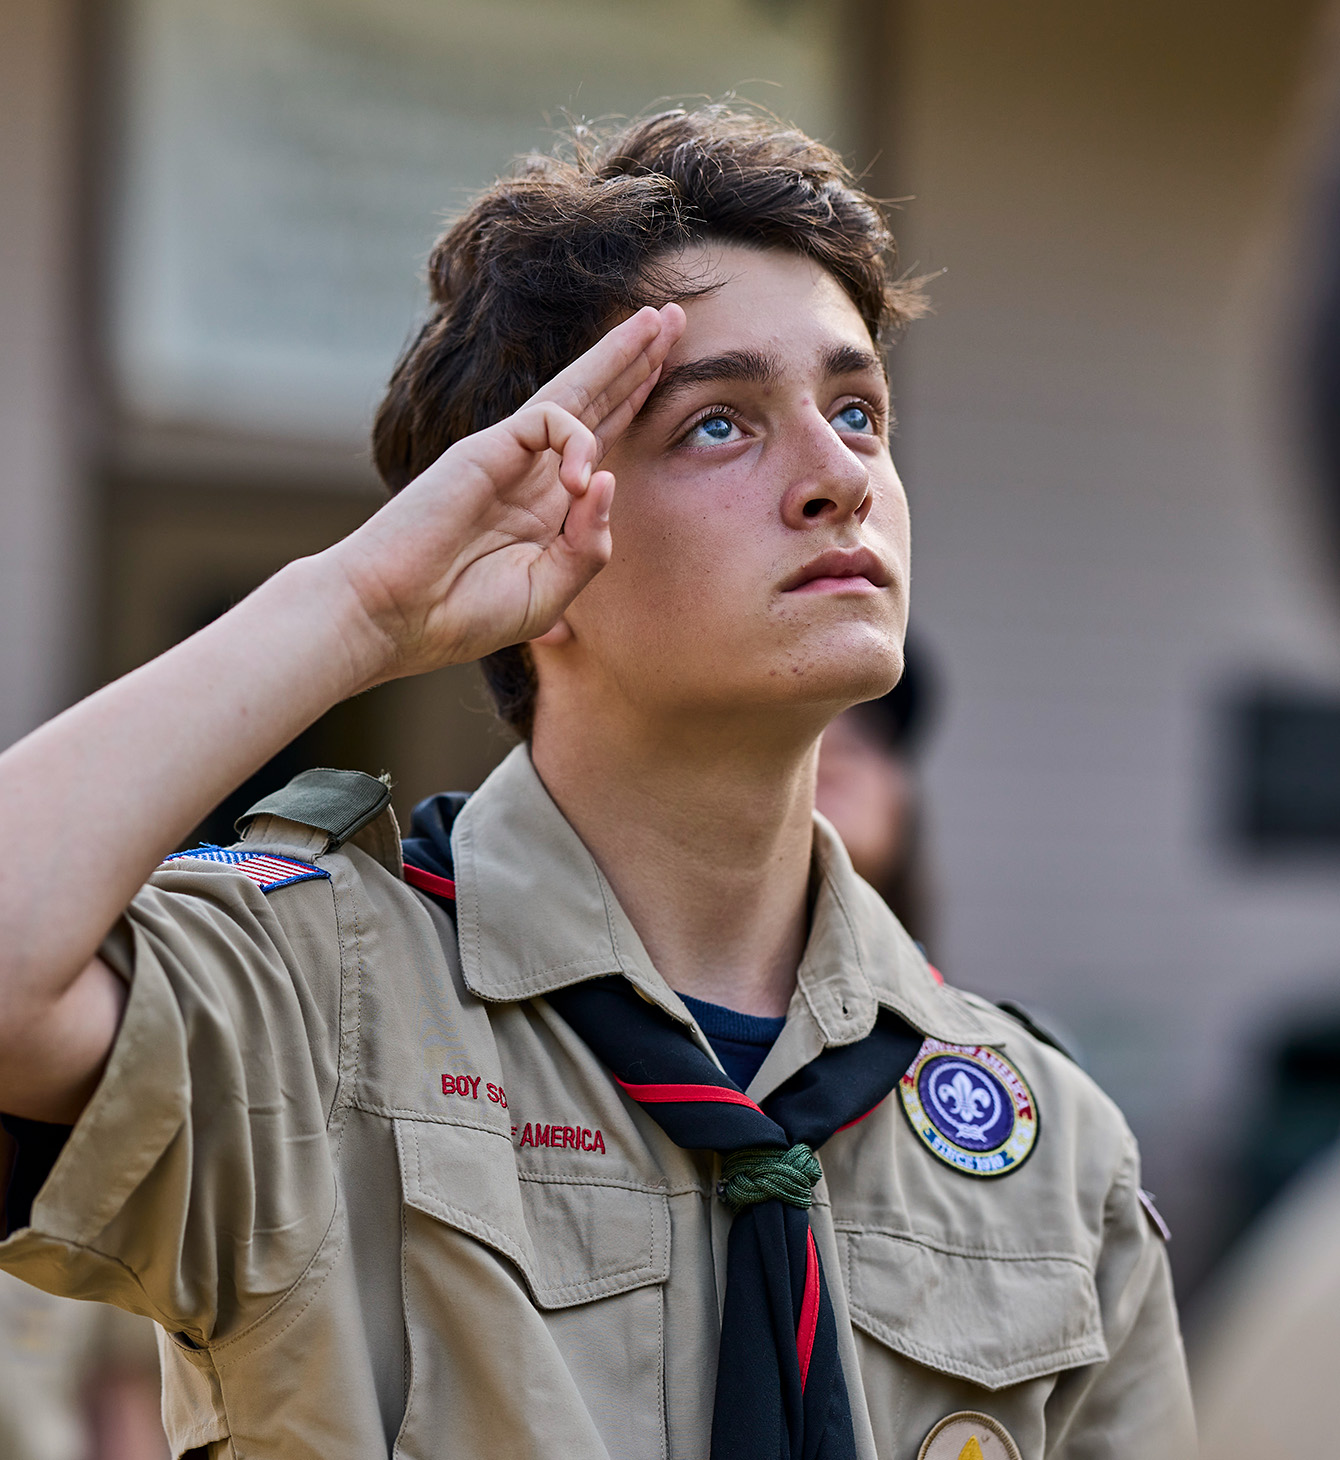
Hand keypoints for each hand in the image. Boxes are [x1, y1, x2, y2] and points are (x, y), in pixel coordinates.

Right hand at [330, 303, 685, 681]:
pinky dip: (577, 440)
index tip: (666, 371)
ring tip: (659, 319)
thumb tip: (608, 479)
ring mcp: (508, 458)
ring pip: (574, 389)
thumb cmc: (461, 615)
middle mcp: (531, 474)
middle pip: (593, 401)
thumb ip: (588, 545)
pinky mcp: (485, 450)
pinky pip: (548, 419)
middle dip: (635, 360)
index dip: (632, 404)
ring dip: (619, 354)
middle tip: (674, 315)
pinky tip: (583, 480)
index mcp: (546, 507)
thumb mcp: (547, 593)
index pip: (599, 441)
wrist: (393, 616)